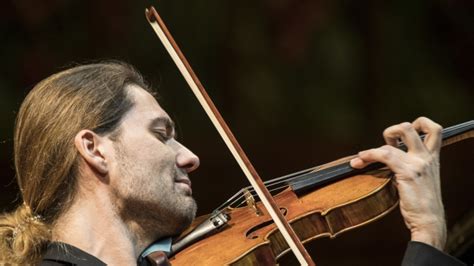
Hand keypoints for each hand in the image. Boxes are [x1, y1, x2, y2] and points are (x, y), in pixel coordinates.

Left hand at [350, 117, 445, 249]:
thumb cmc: (421, 204)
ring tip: (361, 158)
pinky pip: (385, 155)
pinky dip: (368, 156)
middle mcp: (428, 157)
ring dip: (373, 148)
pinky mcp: (408, 172)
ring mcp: (418, 163)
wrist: (428, 221)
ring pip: (396, 138)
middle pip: (416, 125)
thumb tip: (386, 159)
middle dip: (394, 129)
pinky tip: (359, 162)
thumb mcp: (420, 179)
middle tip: (384, 145)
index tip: (399, 140)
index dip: (417, 125)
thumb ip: (409, 166)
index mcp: (432, 158)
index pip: (434, 129)